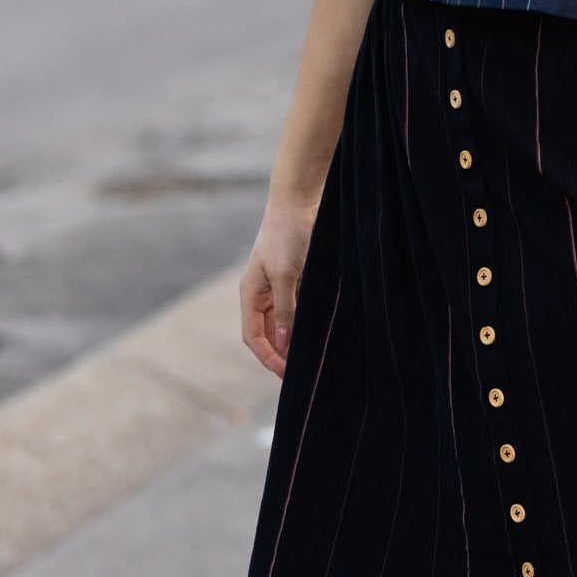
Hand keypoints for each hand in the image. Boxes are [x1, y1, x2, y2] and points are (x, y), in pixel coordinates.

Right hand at [240, 197, 316, 378]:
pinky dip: (310, 321)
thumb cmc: (288, 234)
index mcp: (251, 294)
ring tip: (318, 357)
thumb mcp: (286, 274)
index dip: (268, 358)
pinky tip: (325, 331)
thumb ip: (285, 309)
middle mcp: (263, 294)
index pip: (254, 337)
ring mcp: (281, 287)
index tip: (287, 376)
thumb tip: (284, 342)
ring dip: (299, 339)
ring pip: (288, 323)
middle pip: (270, 334)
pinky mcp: (299, 279)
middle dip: (285, 354)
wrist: (301, 200)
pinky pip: (302, 308)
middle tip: (307, 372)